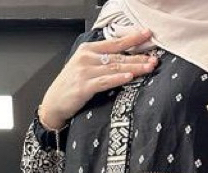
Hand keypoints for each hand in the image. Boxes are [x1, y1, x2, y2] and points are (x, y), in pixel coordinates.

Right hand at [39, 28, 158, 128]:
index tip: (147, 34)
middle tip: (154, 58)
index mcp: (88, 50)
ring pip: (114, 67)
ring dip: (134, 68)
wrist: (54, 103)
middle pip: (118, 56)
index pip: (115, 42)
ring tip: (149, 67)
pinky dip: (118, 78)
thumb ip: (100, 60)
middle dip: (138, 57)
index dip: (132, 38)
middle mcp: (87, 58)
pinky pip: (105, 81)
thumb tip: (122, 58)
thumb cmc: (70, 86)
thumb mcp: (84, 67)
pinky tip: (129, 76)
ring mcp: (85, 71)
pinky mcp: (84, 87)